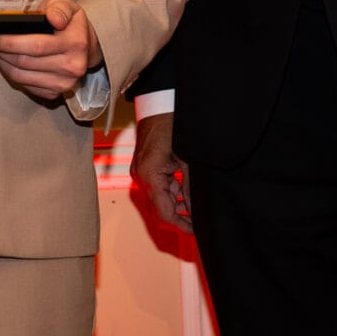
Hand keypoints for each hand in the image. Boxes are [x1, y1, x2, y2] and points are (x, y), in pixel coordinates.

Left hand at [0, 0, 102, 100]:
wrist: (85, 45)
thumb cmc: (69, 22)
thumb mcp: (66, 4)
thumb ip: (59, 7)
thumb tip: (54, 18)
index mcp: (76, 43)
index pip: (36, 45)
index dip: (10, 42)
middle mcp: (73, 66)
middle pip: (25, 62)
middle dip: (2, 51)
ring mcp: (64, 83)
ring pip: (21, 76)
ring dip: (3, 63)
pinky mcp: (55, 93)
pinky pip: (25, 85)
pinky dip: (11, 73)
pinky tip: (7, 61)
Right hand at [129, 111, 191, 233]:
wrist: (158, 104)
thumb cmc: (172, 126)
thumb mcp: (187, 159)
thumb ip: (190, 187)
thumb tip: (196, 210)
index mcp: (149, 174)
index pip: (164, 211)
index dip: (180, 224)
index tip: (195, 230)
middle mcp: (140, 176)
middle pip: (158, 208)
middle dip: (178, 216)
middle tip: (197, 222)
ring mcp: (139, 171)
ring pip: (158, 198)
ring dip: (174, 203)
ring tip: (193, 203)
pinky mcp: (142, 167)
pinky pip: (155, 186)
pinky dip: (169, 191)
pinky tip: (182, 186)